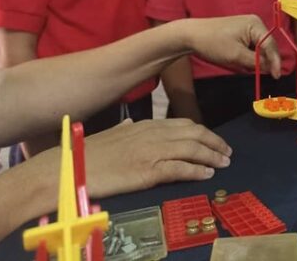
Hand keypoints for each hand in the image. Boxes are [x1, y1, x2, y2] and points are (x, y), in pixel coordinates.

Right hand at [85, 119, 231, 197]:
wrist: (69, 166)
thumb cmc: (87, 153)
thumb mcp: (111, 133)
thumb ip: (126, 128)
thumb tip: (131, 122)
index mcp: (145, 125)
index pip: (183, 124)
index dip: (203, 132)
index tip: (214, 140)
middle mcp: (152, 134)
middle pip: (194, 134)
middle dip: (214, 142)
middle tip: (227, 152)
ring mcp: (151, 151)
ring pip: (192, 149)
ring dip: (212, 156)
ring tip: (224, 163)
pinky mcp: (147, 170)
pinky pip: (179, 168)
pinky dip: (196, 171)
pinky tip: (207, 175)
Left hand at [182, 15, 280, 77]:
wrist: (191, 35)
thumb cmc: (213, 42)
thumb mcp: (236, 55)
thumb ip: (255, 62)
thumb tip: (269, 69)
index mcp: (255, 24)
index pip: (270, 45)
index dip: (275, 62)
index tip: (277, 76)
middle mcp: (254, 23)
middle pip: (267, 45)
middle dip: (268, 60)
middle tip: (270, 76)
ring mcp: (248, 27)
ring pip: (260, 47)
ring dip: (259, 59)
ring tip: (259, 72)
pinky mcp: (241, 32)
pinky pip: (252, 46)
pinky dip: (251, 56)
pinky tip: (248, 64)